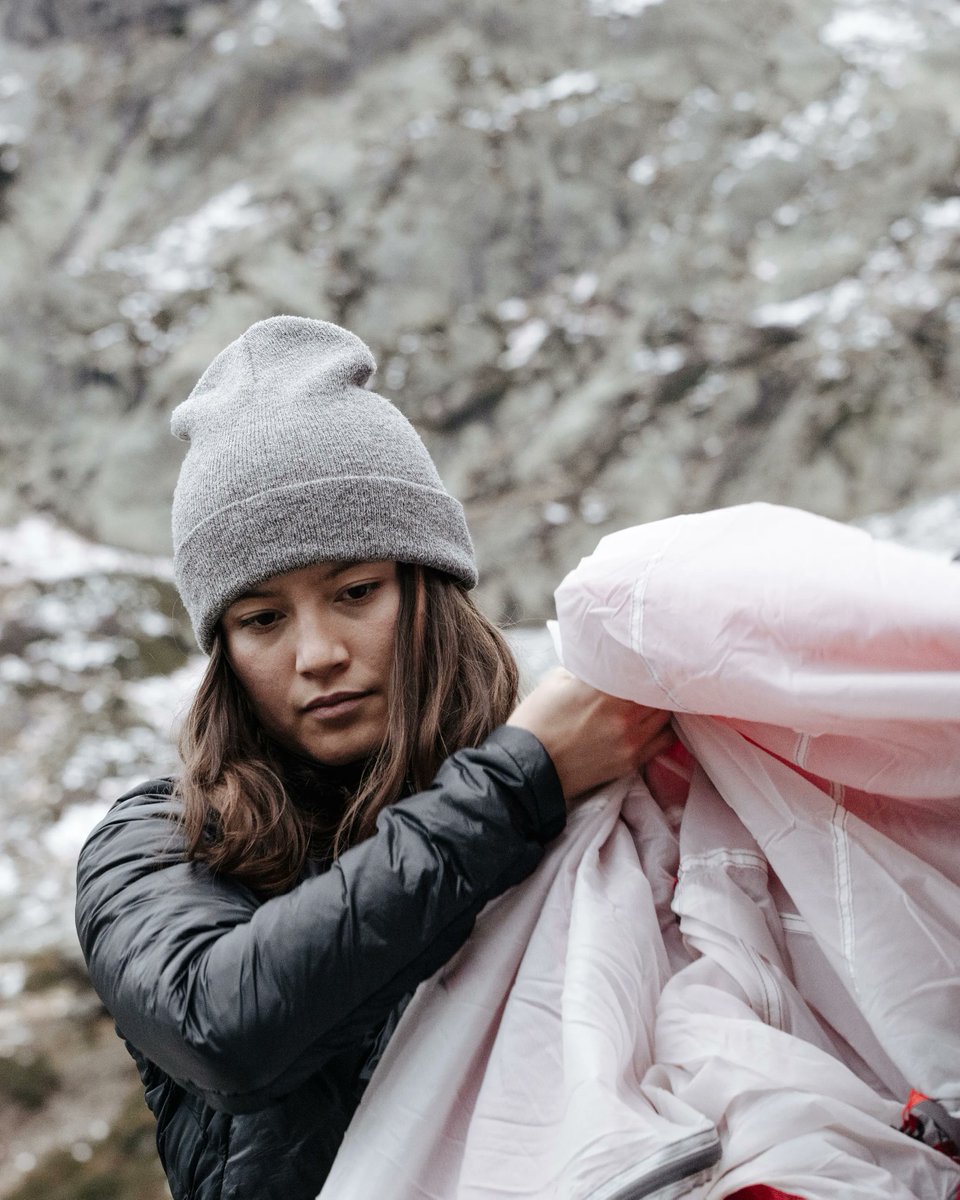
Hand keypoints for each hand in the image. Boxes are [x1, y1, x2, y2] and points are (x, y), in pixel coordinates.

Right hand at [507, 667, 674, 806]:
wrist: (528, 766)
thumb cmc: (537, 721)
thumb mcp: (556, 680)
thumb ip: (585, 668)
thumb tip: (602, 663)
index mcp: (605, 688)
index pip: (641, 669)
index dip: (645, 663)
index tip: (645, 660)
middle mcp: (624, 712)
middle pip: (659, 691)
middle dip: (655, 683)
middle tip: (651, 679)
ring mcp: (631, 738)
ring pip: (666, 714)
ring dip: (661, 705)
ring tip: (652, 700)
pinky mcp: (631, 760)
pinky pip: (665, 740)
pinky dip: (663, 728)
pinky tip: (653, 724)